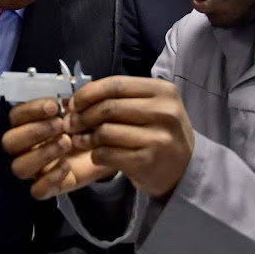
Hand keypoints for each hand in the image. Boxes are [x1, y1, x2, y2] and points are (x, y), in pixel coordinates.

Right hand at [2, 98, 116, 199]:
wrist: (112, 147)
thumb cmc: (90, 122)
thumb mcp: (83, 103)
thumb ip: (71, 91)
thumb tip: (62, 83)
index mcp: (30, 123)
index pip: (15, 116)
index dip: (30, 110)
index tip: (54, 105)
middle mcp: (26, 146)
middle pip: (10, 142)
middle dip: (34, 131)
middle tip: (61, 124)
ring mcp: (35, 168)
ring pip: (20, 166)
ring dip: (42, 153)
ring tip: (67, 142)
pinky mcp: (49, 187)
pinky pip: (37, 190)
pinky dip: (51, 177)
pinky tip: (68, 165)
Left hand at [65, 76, 193, 197]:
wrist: (184, 169)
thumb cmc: (160, 132)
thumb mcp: (152, 106)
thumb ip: (121, 98)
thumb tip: (79, 95)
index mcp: (163, 91)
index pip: (116, 84)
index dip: (89, 92)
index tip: (74, 102)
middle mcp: (164, 112)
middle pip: (109, 107)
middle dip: (83, 115)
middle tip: (70, 123)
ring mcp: (157, 138)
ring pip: (106, 132)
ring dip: (86, 137)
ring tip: (79, 140)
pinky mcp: (147, 161)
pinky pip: (108, 154)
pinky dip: (95, 154)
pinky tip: (96, 154)